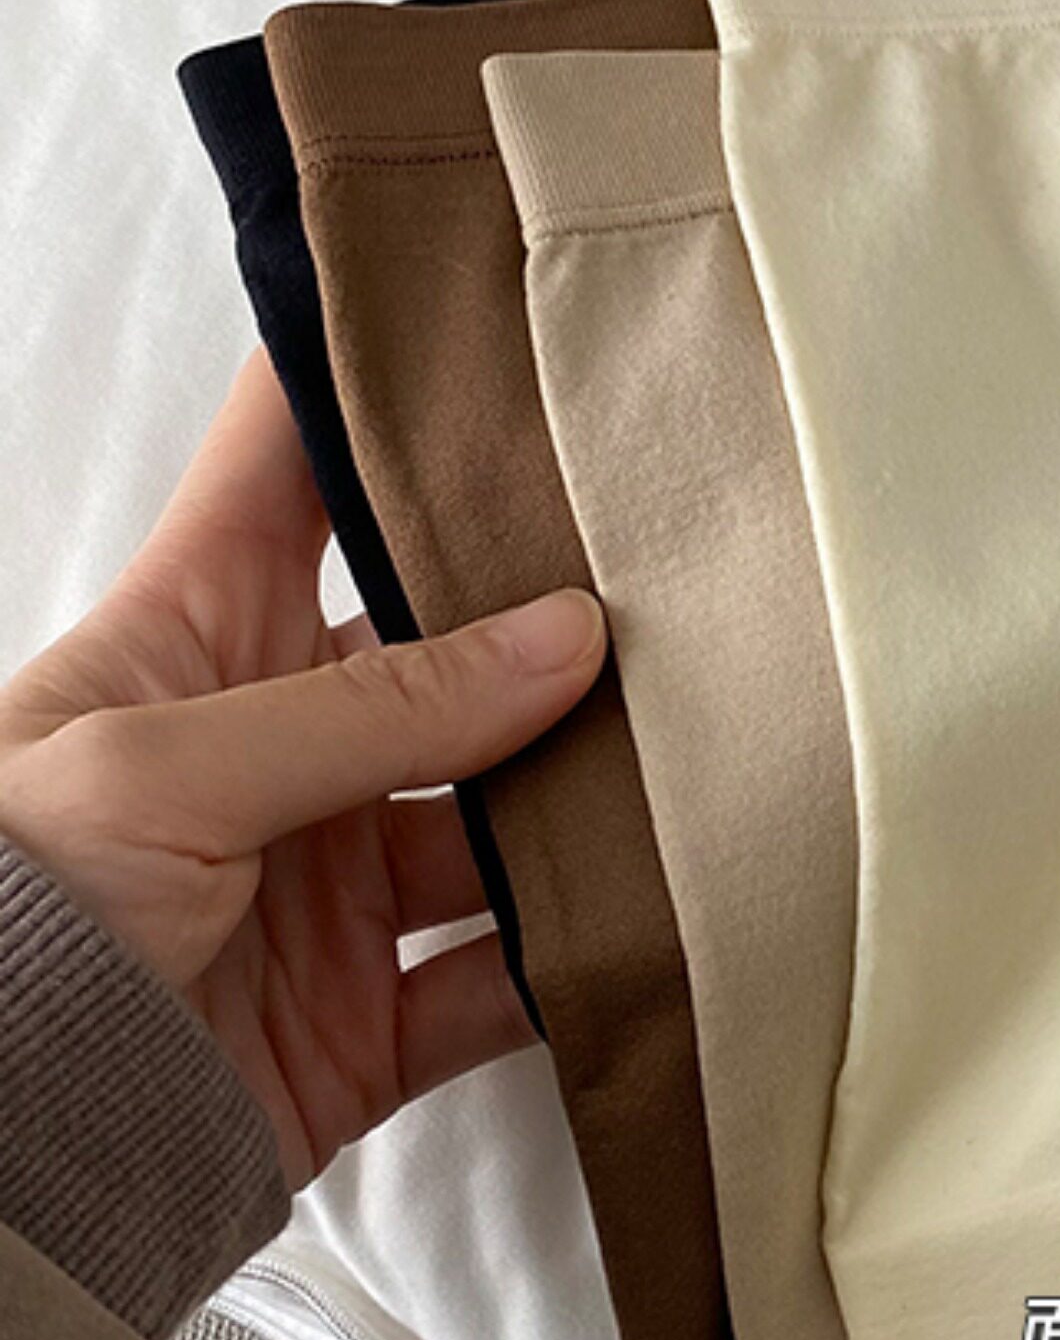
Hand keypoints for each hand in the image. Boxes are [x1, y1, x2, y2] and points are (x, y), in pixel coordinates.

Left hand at [0, 353, 603, 1188]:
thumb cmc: (16, 906)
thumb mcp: (168, 768)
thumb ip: (376, 706)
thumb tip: (568, 635)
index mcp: (196, 639)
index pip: (287, 469)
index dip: (374, 385)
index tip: (492, 321)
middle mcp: (279, 750)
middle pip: (444, 660)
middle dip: (550, 626)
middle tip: (683, 575)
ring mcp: (336, 888)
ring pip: (502, 827)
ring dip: (590, 811)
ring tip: (711, 762)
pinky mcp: (379, 1018)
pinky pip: (508, 983)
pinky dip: (582, 966)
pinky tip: (668, 920)